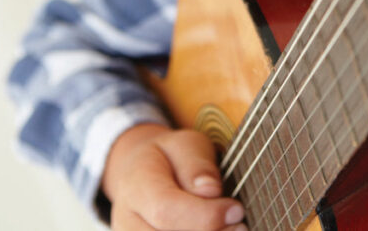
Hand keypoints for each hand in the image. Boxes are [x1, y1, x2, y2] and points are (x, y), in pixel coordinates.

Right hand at [102, 124, 245, 230]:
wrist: (139, 173)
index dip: (205, 215)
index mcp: (135, 185)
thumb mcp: (185, 145)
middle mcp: (126, 221)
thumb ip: (196, 164)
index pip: (166, 210)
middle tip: (241, 227)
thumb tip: (210, 190)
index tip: (236, 210)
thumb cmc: (169, 157)